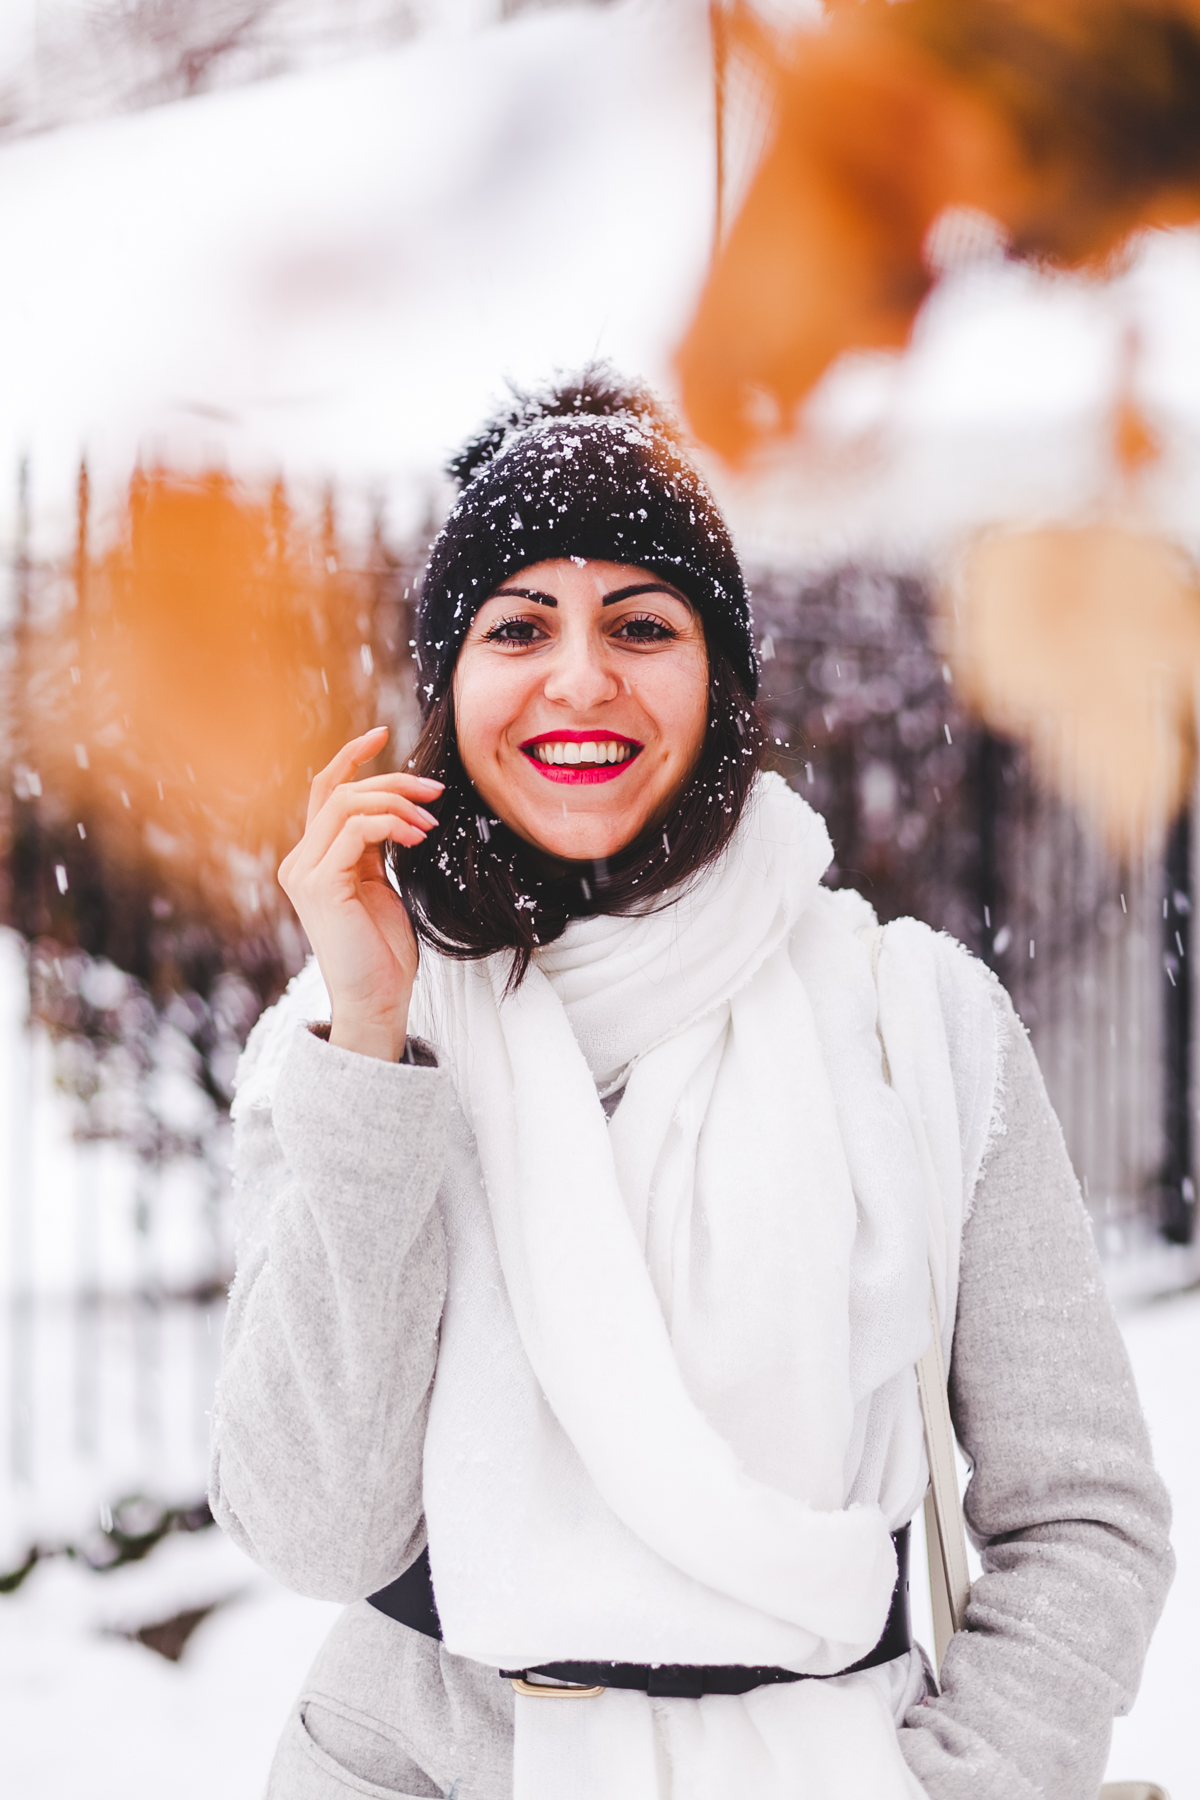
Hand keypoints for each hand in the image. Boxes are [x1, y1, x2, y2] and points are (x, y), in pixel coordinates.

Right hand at [278, 727, 442, 1061]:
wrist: (377, 999)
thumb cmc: (382, 950)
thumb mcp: (379, 885)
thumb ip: (374, 847)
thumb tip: (395, 809)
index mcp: (311, 859)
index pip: (324, 791)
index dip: (349, 757)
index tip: (381, 732)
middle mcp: (299, 861)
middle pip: (339, 791)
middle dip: (391, 781)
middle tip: (435, 792)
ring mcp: (304, 873)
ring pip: (347, 804)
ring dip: (396, 803)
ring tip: (429, 824)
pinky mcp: (321, 885)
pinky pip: (356, 829)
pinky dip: (392, 823)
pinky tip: (418, 838)